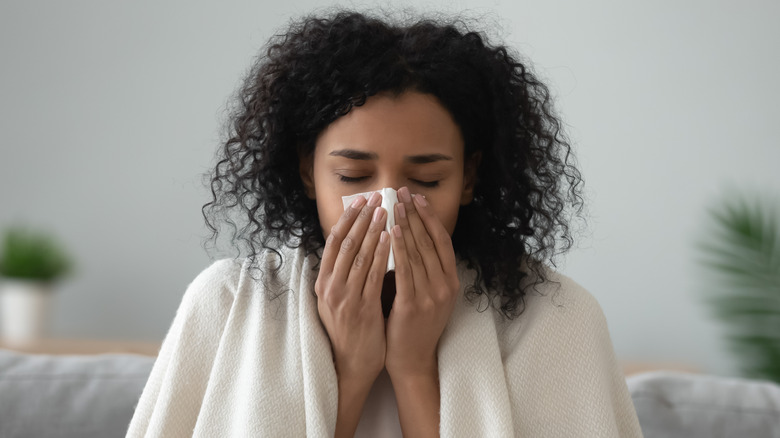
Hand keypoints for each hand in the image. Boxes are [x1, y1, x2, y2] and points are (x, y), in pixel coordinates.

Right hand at [315, 192, 390, 385]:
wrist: (350, 365)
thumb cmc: (349, 330)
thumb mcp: (337, 300)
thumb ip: (343, 274)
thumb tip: (354, 244)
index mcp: (323, 283)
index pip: (333, 242)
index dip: (347, 219)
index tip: (360, 201)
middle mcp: (330, 287)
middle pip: (345, 243)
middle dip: (361, 218)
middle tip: (376, 197)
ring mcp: (344, 298)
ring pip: (359, 255)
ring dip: (373, 230)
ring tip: (386, 211)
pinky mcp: (361, 308)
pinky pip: (372, 275)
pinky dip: (382, 254)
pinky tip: (391, 238)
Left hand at [385, 187, 459, 379]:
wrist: (412, 359)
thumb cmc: (413, 324)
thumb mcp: (427, 293)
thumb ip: (422, 268)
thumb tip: (407, 234)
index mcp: (451, 281)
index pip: (442, 241)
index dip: (430, 217)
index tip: (417, 198)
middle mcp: (445, 286)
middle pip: (430, 242)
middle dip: (414, 215)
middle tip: (402, 193)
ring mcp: (432, 296)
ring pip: (418, 252)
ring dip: (406, 225)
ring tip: (395, 205)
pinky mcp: (414, 305)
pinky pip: (406, 270)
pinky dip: (399, 249)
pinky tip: (391, 232)